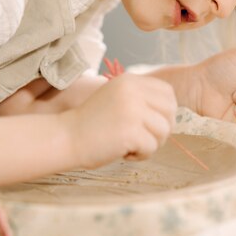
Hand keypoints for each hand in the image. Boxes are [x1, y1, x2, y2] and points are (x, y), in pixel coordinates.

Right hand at [61, 73, 176, 168]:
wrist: (64, 137)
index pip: (168, 93)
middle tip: (141, 138)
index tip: (150, 125)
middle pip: (170, 112)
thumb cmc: (92, 124)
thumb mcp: (117, 98)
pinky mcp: (131, 131)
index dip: (165, 112)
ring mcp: (133, 110)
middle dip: (161, 130)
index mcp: (131, 80)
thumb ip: (141, 98)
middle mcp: (133, 91)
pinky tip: (124, 152)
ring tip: (130, 145)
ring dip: (150, 144)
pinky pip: (152, 147)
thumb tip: (171, 111)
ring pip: (164, 131)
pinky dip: (141, 156)